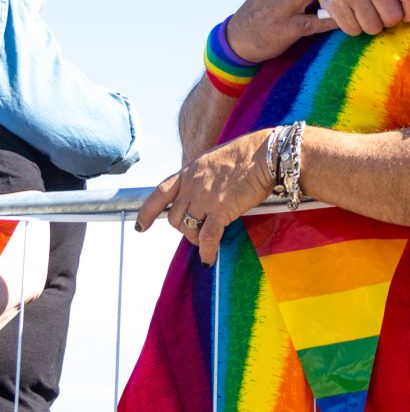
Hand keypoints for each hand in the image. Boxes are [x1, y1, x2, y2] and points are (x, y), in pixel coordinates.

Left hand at [136, 129, 274, 264]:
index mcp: (189, 170)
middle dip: (184, 227)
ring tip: (207, 240)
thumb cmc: (248, 153)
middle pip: (174, 217)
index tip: (141, 226)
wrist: (266, 154)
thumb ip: (203, 176)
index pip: (159, 194)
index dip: (148, 212)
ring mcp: (205, 198)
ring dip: (196, 238)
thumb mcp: (214, 159)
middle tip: (198, 230)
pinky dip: (207, 250)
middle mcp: (192, 185)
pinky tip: (209, 258)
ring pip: (188, 228)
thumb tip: (202, 192)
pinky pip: (207, 237)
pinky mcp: (221, 210)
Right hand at [319, 0, 409, 35]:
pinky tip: (352, 14)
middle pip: (393, 17)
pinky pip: (354, 30)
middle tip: (381, 12)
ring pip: (373, 27)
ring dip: (372, 26)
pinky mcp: (335, 0)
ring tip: (366, 13)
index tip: (407, 15)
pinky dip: (355, 28)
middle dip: (390, 21)